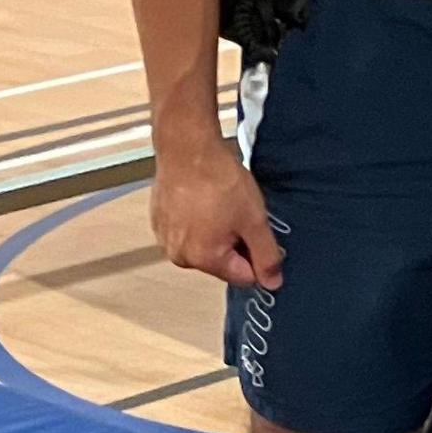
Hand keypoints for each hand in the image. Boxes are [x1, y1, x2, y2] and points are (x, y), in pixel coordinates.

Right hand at [152, 136, 284, 288]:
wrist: (188, 148)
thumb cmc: (220, 181)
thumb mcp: (254, 220)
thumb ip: (266, 256)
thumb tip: (272, 284)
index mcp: (203, 259)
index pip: (243, 276)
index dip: (257, 255)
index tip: (257, 230)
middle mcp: (179, 256)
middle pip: (222, 262)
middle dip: (235, 242)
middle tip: (238, 213)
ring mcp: (165, 239)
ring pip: (204, 246)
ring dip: (217, 231)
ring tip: (219, 203)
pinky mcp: (159, 221)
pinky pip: (187, 231)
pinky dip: (198, 220)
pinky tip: (203, 199)